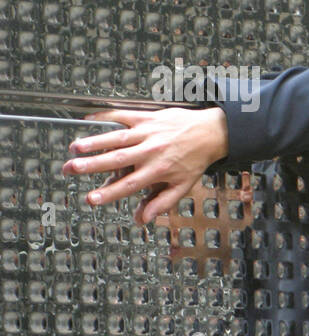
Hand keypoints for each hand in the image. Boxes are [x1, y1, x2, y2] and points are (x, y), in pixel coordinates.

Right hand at [61, 107, 229, 225]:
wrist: (211, 133)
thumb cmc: (195, 160)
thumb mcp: (183, 186)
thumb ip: (161, 203)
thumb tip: (142, 219)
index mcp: (158, 171)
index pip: (129, 185)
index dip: (109, 193)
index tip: (91, 198)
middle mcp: (151, 152)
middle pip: (117, 160)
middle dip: (92, 165)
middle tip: (70, 169)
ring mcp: (148, 133)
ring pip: (117, 138)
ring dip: (95, 142)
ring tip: (75, 148)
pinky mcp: (147, 117)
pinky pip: (123, 116)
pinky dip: (105, 116)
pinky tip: (88, 119)